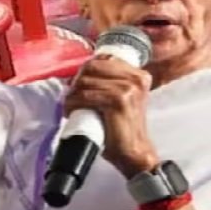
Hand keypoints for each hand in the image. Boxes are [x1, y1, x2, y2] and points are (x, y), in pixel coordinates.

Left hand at [65, 54, 158, 178]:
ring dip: (72, 94)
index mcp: (139, 75)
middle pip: (93, 66)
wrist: (134, 151)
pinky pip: (85, 95)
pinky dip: (73, 103)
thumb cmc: (124, 127)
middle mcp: (136, 78)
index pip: (104, 58)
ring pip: (85, 81)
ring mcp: (128, 89)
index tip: (80, 84)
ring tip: (71, 106)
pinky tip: (71, 111)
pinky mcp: (118, 101)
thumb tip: (85, 71)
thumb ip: (113, 82)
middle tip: (73, 96)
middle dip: (77, 81)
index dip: (87, 70)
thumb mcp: (124, 98)